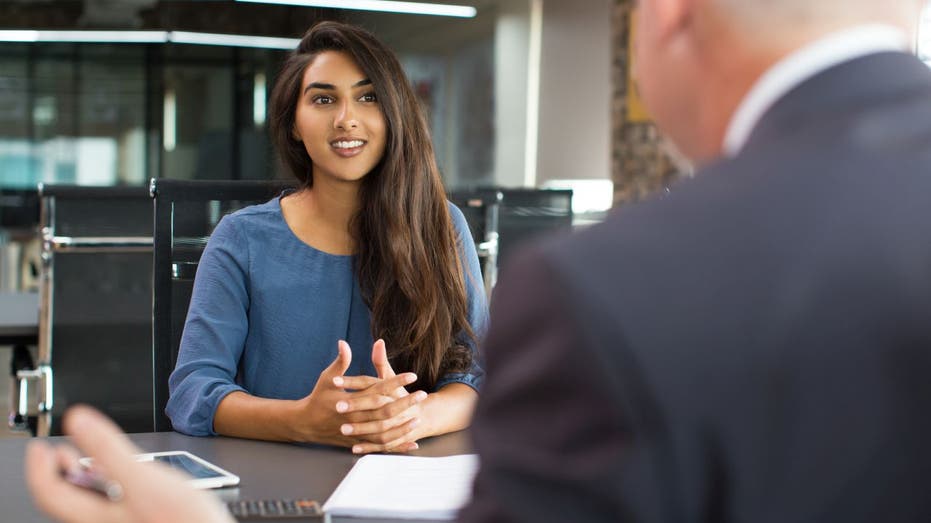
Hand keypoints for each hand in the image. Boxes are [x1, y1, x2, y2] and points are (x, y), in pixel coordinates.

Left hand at [25, 405, 232, 522]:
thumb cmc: (181, 522)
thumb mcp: (142, 480)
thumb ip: (107, 449)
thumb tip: (77, 420)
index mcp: (94, 516)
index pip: (50, 492)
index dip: (40, 467)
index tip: (41, 446)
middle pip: (68, 499)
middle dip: (60, 472)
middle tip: (57, 451)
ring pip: (90, 504)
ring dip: (84, 479)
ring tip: (84, 462)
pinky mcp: (140, 521)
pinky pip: (111, 507)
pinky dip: (108, 488)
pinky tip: (121, 482)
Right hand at [292, 340, 419, 446]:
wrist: (305, 424)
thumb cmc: (318, 398)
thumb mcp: (328, 378)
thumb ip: (340, 362)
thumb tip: (344, 343)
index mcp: (350, 400)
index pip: (377, 389)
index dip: (395, 381)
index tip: (412, 375)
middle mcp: (354, 418)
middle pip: (384, 411)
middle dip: (405, 402)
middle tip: (423, 394)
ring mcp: (356, 433)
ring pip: (384, 432)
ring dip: (403, 425)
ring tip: (419, 418)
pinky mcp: (357, 443)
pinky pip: (380, 447)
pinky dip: (397, 446)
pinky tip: (412, 443)